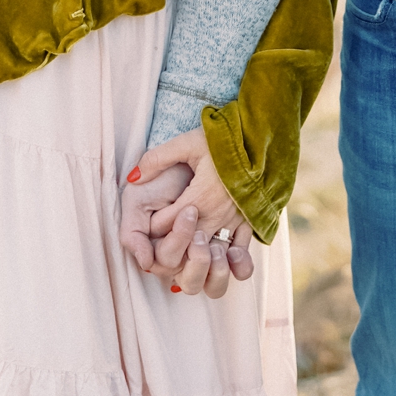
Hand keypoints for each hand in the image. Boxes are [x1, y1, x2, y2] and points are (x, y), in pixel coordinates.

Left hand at [131, 129, 254, 297]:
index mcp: (197, 198)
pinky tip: (213, 256)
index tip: (145, 220)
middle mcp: (215, 216)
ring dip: (195, 255)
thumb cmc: (224, 139)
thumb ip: (156, 159)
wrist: (263, 139)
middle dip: (170, 245)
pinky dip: (224, 257)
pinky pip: (236, 251)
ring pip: (209, 254)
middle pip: (185, 245)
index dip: (150, 225)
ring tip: (184, 251)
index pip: (163, 225)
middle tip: (160, 240)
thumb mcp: (187, 143)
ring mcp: (234, 222)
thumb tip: (132, 178)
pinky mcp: (249, 222)